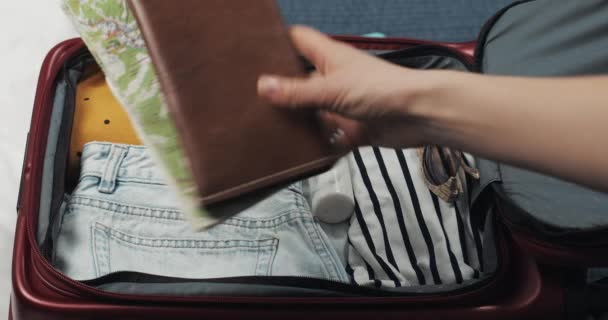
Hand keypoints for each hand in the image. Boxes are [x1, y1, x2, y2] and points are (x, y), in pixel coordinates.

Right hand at [257, 26, 435, 148]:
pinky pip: (329, 138)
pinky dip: (319, 145)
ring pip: (313, 112)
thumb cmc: (378, 90)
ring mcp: (343, 104)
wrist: (418, 116)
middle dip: (281, 90)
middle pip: (300, 79)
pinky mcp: (352, 129)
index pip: (298, 40)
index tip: (253, 54)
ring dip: (298, 121)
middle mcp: (333, 78)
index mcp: (328, 58)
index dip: (277, 43)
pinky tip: (298, 152)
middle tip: (250, 101)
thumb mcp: (331, 89)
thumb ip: (297, 92)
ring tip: (265, 129)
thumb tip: (262, 87)